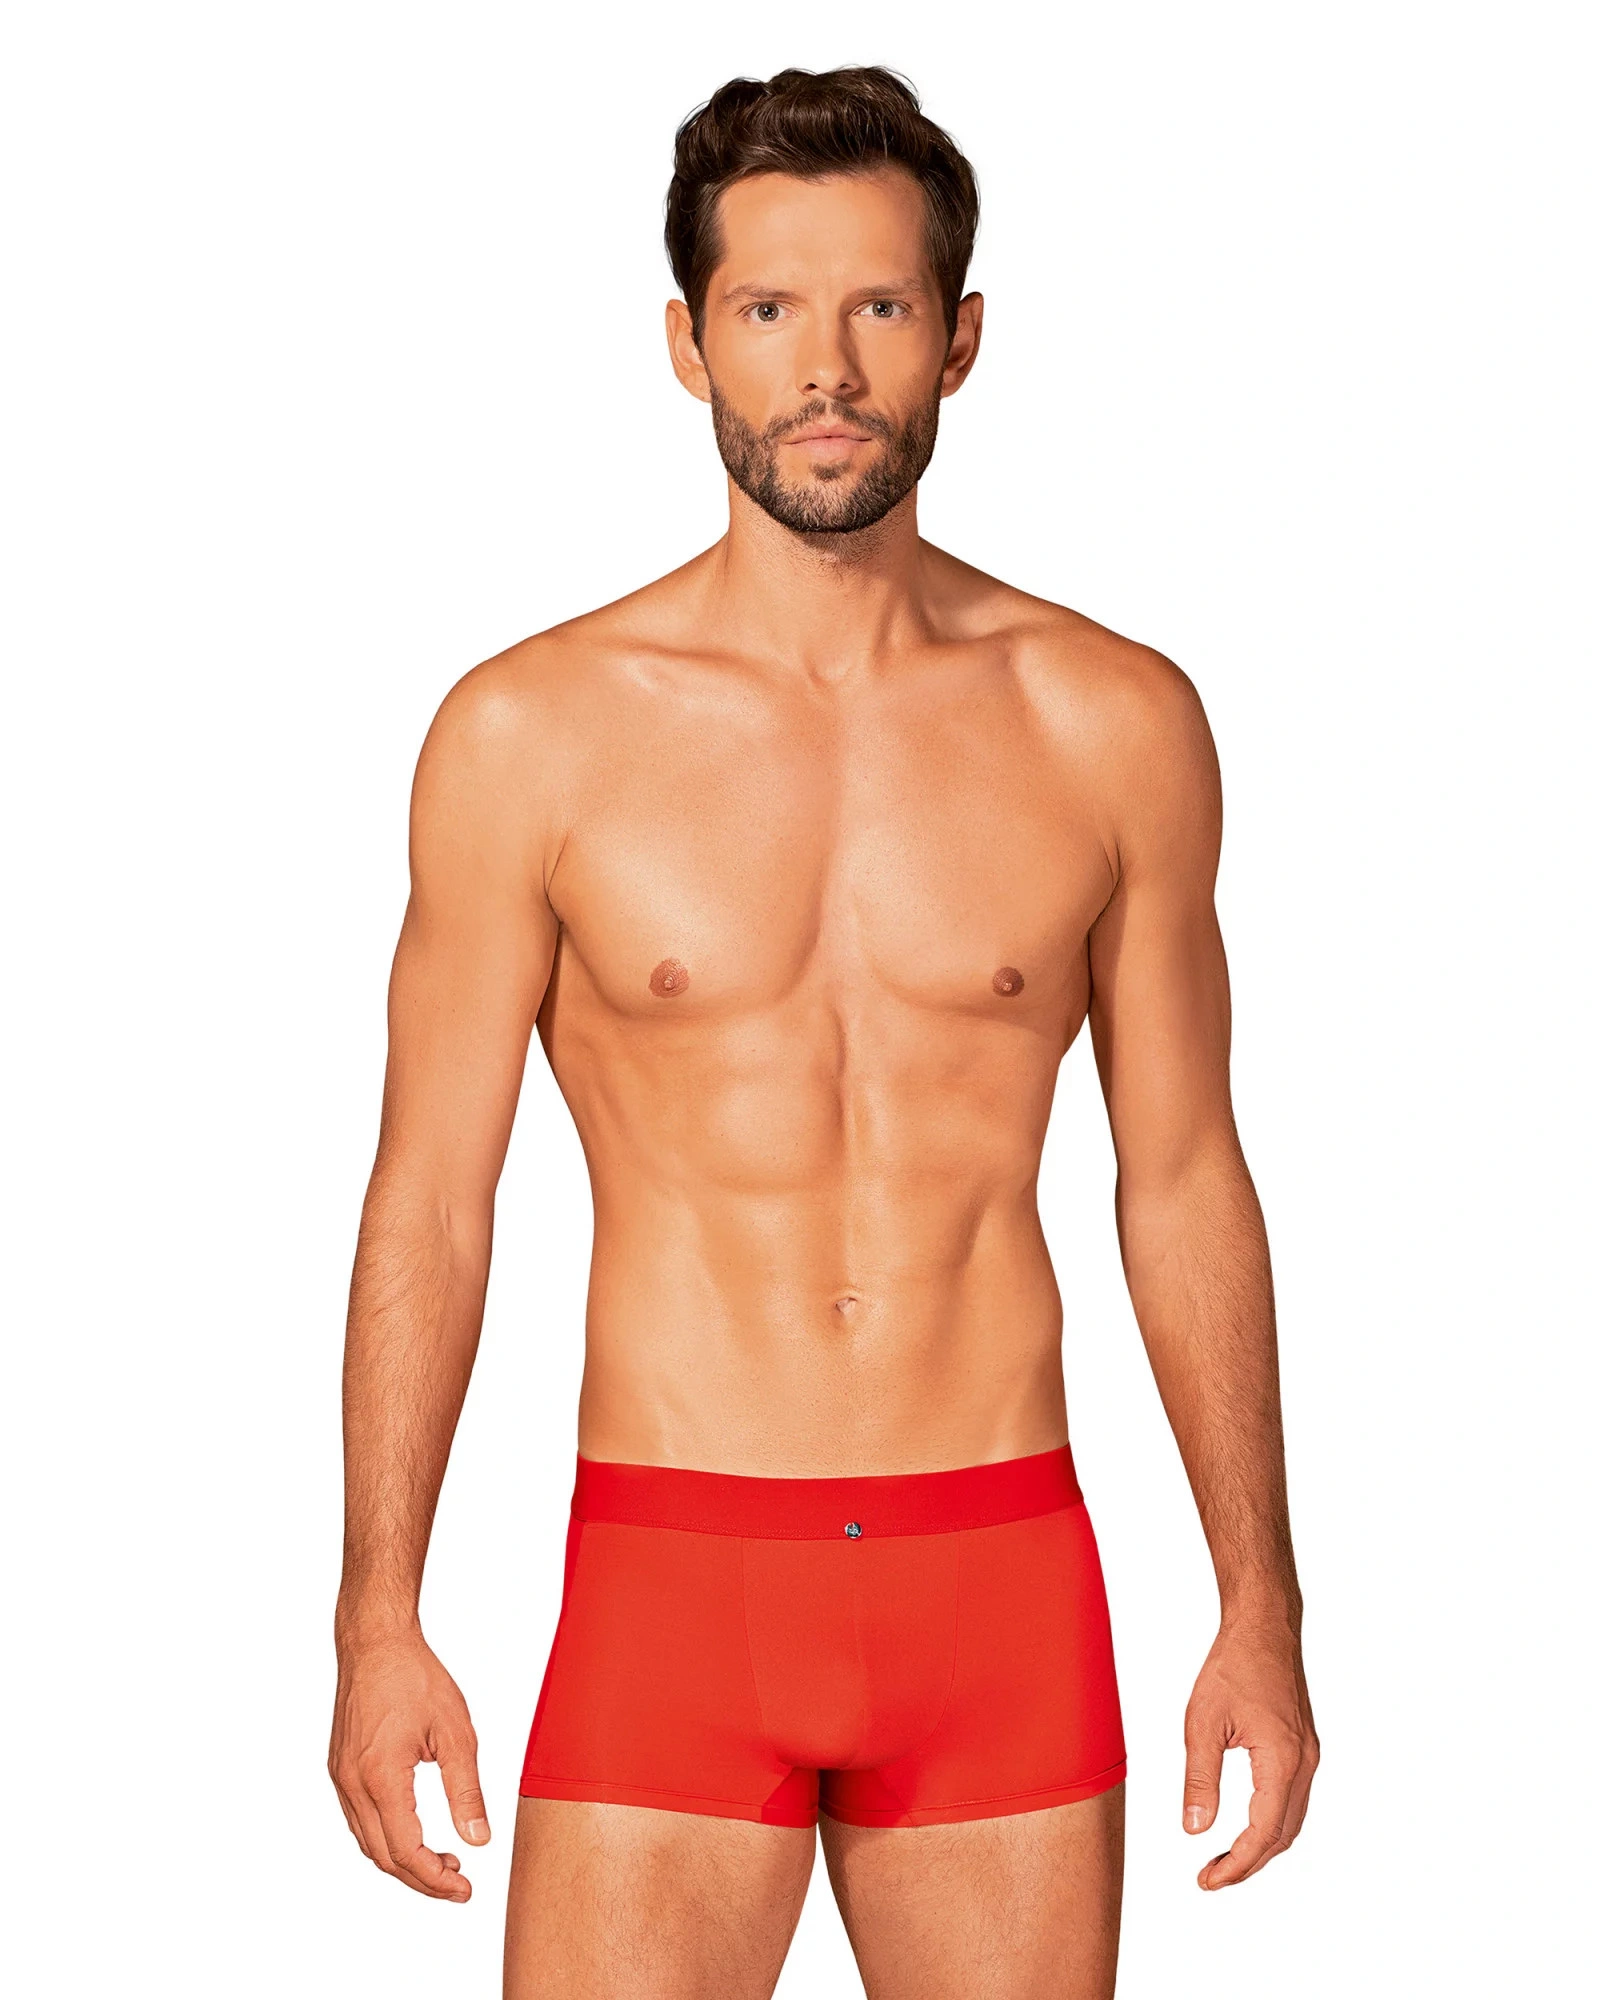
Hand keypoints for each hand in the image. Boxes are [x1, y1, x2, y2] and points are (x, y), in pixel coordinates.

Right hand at [329, 1628, 489, 1899]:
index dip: (435, 1879)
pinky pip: (359, 1820)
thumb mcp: (455, 1732)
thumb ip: (466, 1790)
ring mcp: (341, 1778)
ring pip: (368, 1842)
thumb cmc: (415, 1677)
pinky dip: (386, 1838)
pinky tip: (413, 1833)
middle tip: (458, 1884)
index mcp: (381, 1777)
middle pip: (384, 1856)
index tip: (464, 1889)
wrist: (376, 1643)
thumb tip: (478, 1840)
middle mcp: (353, 1784)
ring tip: (443, 1862)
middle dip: (421, 1878)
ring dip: (403, 1861)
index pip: (406, 1851)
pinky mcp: (340, 1769)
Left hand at [1182, 1615, 1317, 1888]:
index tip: (1207, 1881)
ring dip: (1261, 1846)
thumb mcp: (1202, 1723)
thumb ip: (1199, 1780)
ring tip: (1224, 1859)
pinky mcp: (1303, 1745)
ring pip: (1291, 1820)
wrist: (1263, 1627)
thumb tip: (1194, 1830)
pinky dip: (1271, 1821)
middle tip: (1211, 1877)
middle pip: (1281, 1836)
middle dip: (1248, 1863)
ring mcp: (1308, 1755)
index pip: (1261, 1834)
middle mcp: (1304, 1763)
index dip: (1235, 1865)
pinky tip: (1245, 1822)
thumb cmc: (1233, 1665)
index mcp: (1282, 1760)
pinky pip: (1292, 1799)